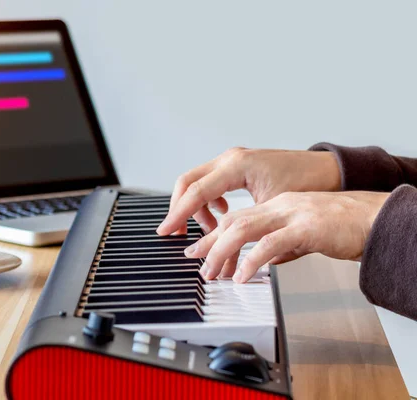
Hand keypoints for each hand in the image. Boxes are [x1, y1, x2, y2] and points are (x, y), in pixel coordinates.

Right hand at [156, 148, 341, 234]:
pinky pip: (211, 183)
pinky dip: (210, 201)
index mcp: (236, 166)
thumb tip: (224, 247)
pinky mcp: (238, 166)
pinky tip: (223, 214)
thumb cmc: (309, 184)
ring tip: (211, 229)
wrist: (330, 170)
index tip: (165, 231)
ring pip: (198, 183)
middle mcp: (230, 159)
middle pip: (188, 183)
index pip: (195, 192)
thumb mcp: (273, 208)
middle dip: (180, 209)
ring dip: (198, 208)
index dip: (177, 214)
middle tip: (177, 232)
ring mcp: (233, 160)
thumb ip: (244, 224)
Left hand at [183, 191, 388, 281]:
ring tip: (212, 273)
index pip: (237, 217)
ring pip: (244, 229)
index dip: (214, 235)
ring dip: (222, 252)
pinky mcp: (306, 227)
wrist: (377, 218)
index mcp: (278, 205)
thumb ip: (282, 246)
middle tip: (197, 264)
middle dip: (210, 243)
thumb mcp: (304, 236)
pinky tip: (242, 275)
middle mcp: (280, 206)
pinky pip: (270, 244)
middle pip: (233, 221)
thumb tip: (262, 262)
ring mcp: (292, 214)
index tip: (199, 251)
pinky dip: (251, 260)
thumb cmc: (345, 227)